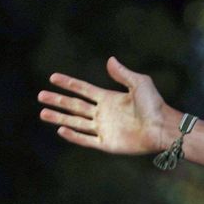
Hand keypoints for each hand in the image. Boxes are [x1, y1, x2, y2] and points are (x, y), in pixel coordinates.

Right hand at [38, 57, 174, 155]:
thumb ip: (122, 73)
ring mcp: (104, 129)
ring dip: (59, 118)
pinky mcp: (107, 143)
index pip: (83, 90)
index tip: (52, 78)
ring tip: (42, 113)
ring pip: (76, 122)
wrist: (163, 127)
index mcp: (109, 98)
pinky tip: (61, 129)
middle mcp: (103, 114)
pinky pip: (86, 140)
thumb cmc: (154, 105)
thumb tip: (109, 60)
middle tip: (40, 96)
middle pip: (74, 106)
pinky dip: (73, 136)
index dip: (68, 84)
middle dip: (57, 101)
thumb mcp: (139, 83)